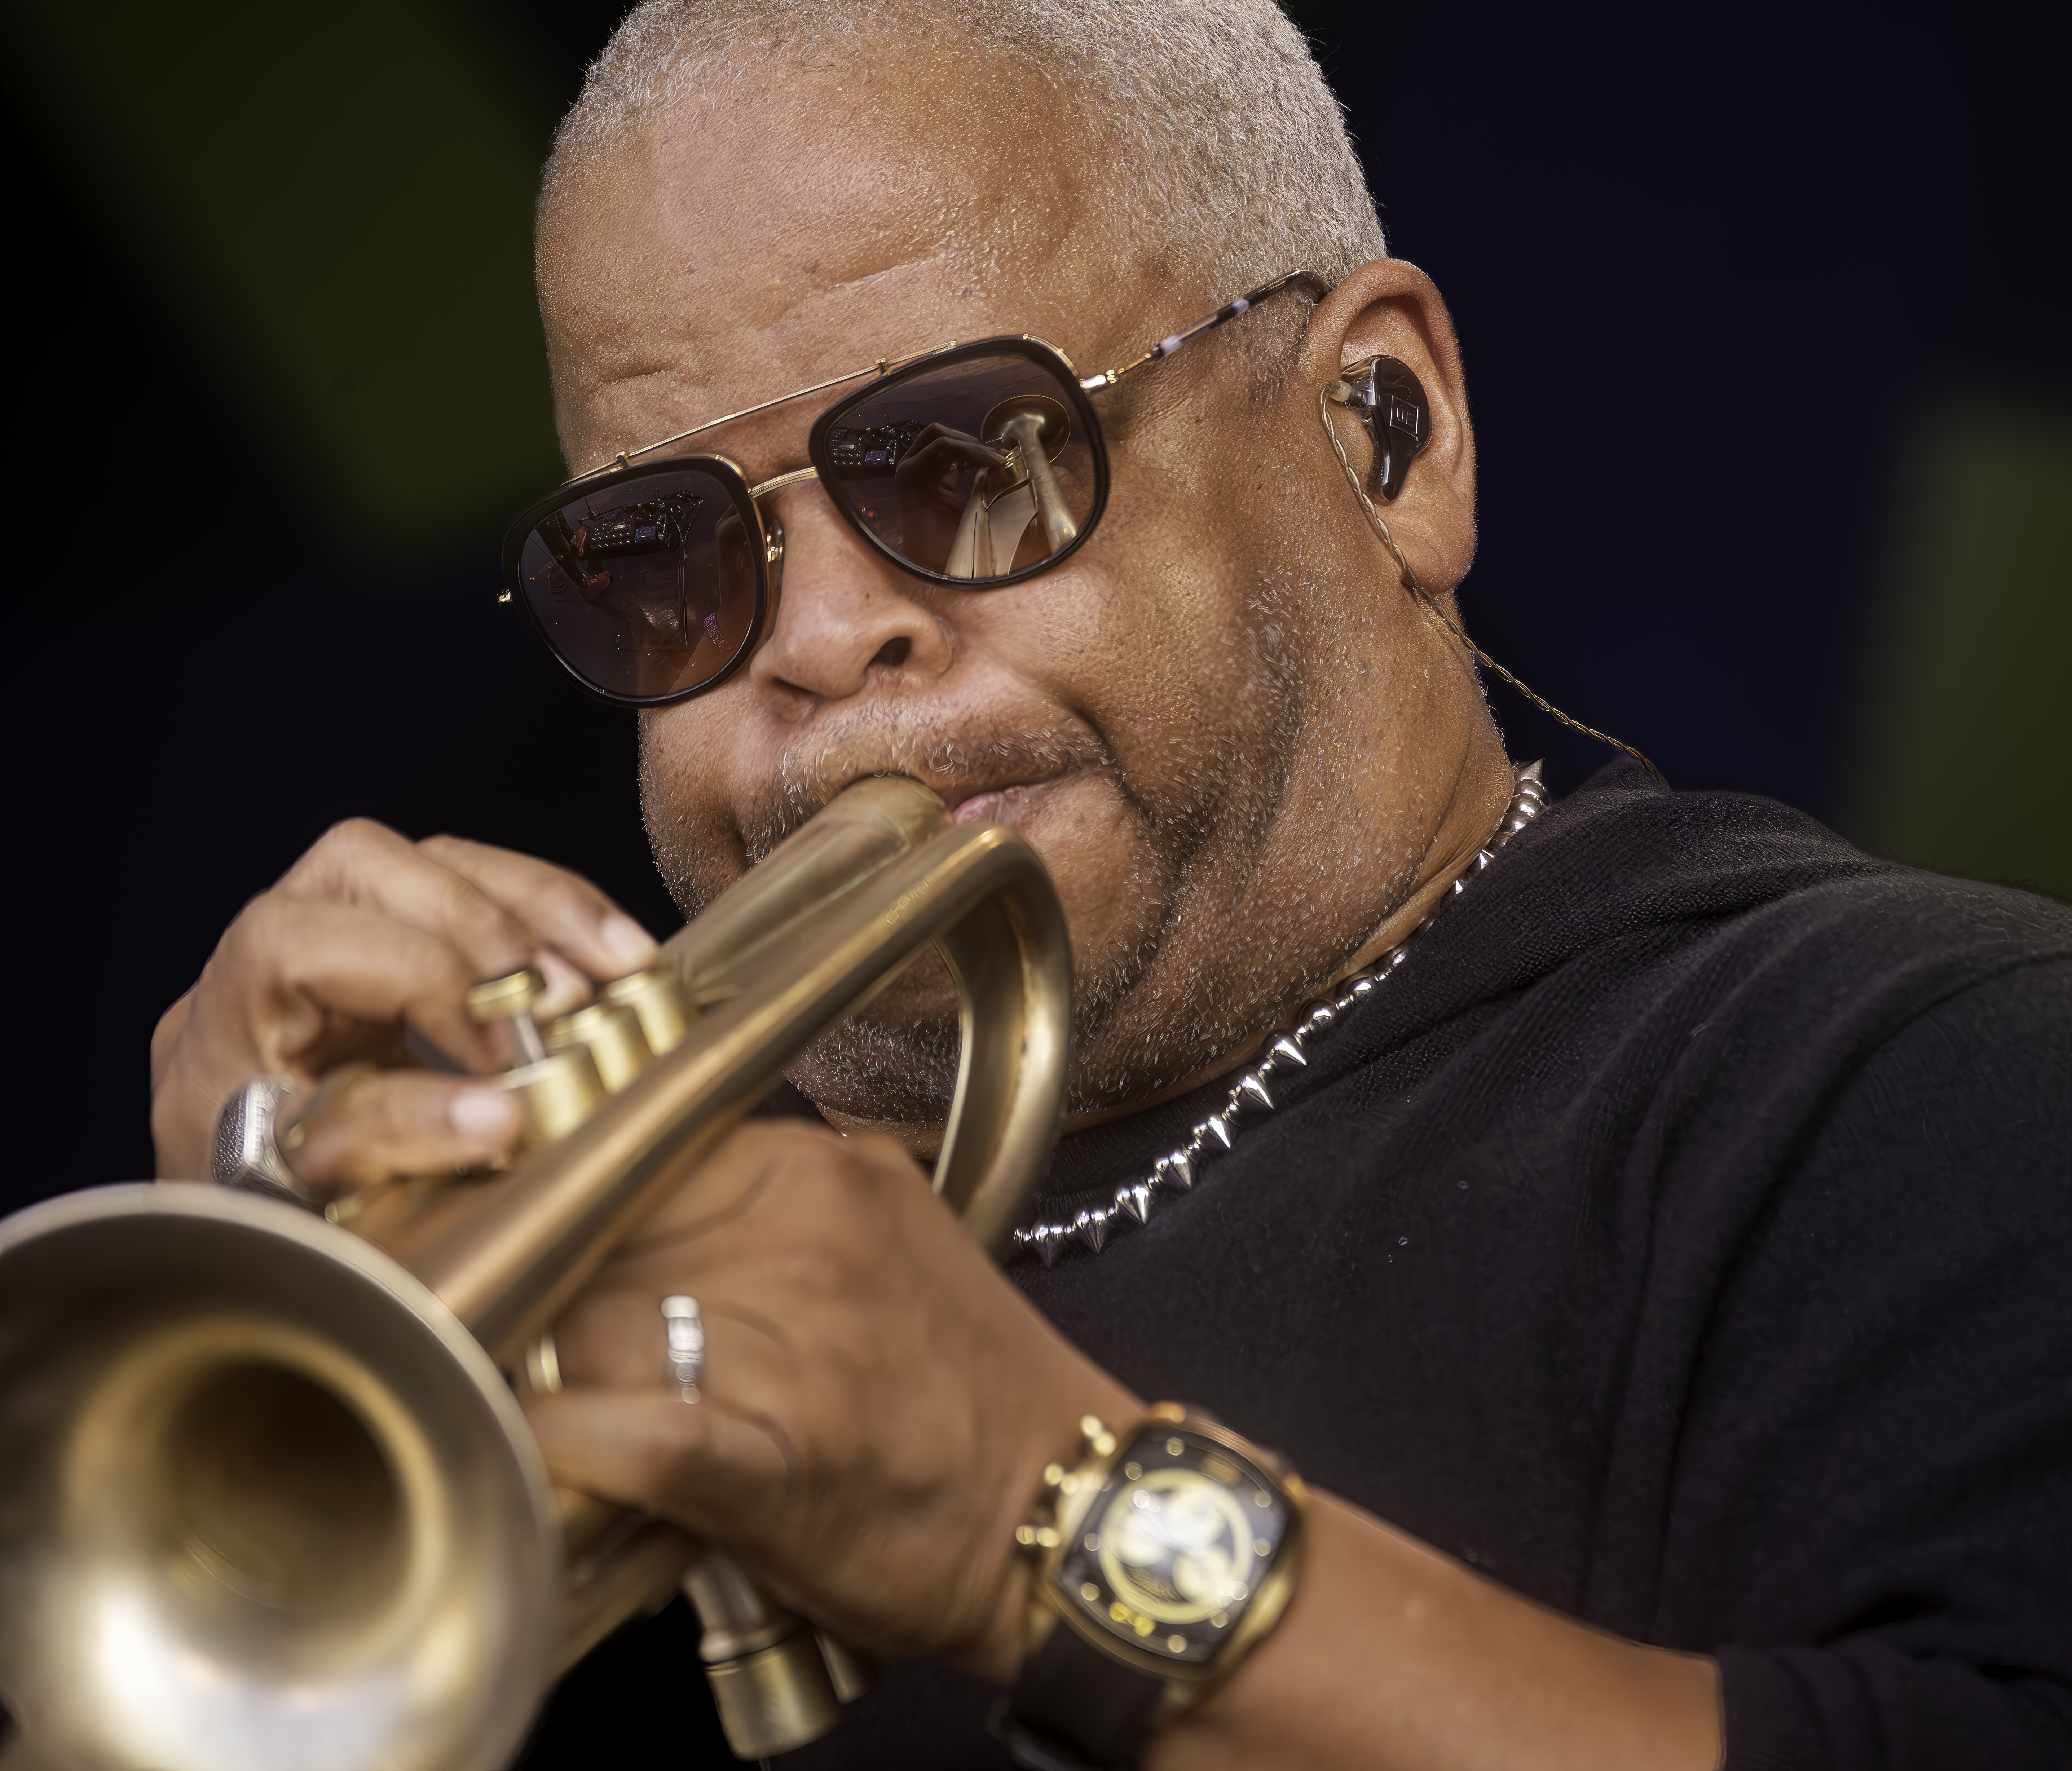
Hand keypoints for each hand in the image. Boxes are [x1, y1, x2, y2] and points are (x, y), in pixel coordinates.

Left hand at [150, 819, 658, 1190]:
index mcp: (215, 1034)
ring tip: (617, 964)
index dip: (409, 978)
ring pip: (428, 859)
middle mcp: (259, 968)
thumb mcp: (317, 1208)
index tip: (496, 1057)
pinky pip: (480, 891)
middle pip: (355, 862)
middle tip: (557, 1000)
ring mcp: (336, 946)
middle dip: (477, 921)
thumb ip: (391, 1149)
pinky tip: (616, 960)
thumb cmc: (280, 1236)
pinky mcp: (403, 950)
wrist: (272, 1256)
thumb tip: (498, 1114)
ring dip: (537, 906)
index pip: (291, 943)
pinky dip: (555, 918)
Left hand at [522, 1119, 1138, 1677]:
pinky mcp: (777, 1459)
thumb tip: (640, 1179)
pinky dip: (560, 1447)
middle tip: (481, 1313)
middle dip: (526, 1283)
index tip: (497, 1226)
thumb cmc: (962, 1385)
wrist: (1064, 1506)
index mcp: (818, 1171)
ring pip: (583, 1327)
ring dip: (529, 1368)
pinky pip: (620, 1432)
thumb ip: (768, 1195)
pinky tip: (537, 1456)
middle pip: (589, 1236)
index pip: (624, 1147)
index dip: (549, 1198)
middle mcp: (801, 1237)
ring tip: (507, 1393)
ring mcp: (791, 1346)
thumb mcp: (879, 1233)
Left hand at [892, 422, 1003, 568]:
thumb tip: (1003, 473)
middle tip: (994, 458)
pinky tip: (985, 465)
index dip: (973, 450)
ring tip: (993, 461)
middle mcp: (912, 467)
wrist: (925, 563)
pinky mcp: (933, 477)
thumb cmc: (937, 548)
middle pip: (939, 433)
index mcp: (912, 474)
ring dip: (969, 447)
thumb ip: (974, 493)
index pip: (942, 445)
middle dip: (969, 442)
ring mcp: (921, 470)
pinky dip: (968, 457)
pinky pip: (950, 457)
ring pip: (944, 441)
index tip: (997, 462)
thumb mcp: (955, 521)